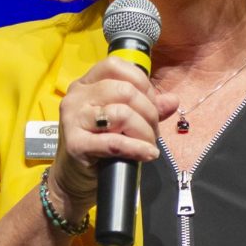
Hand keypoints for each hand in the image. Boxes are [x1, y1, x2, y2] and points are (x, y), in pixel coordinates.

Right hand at [48, 57, 178, 210]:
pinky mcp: (75, 144)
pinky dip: (137, 148)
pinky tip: (147, 154)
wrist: (73, 178)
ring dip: (144, 132)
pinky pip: (114, 142)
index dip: (142, 83)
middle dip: (148, 112)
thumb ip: (146, 107)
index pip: (116, 66)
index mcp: (86, 84)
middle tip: (153, 130)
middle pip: (124, 91)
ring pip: (122, 114)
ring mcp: (74, 119)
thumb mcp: (122, 121)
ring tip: (148, 144)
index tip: (152, 104)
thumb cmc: (98, 145)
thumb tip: (173, 100)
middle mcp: (77, 97)